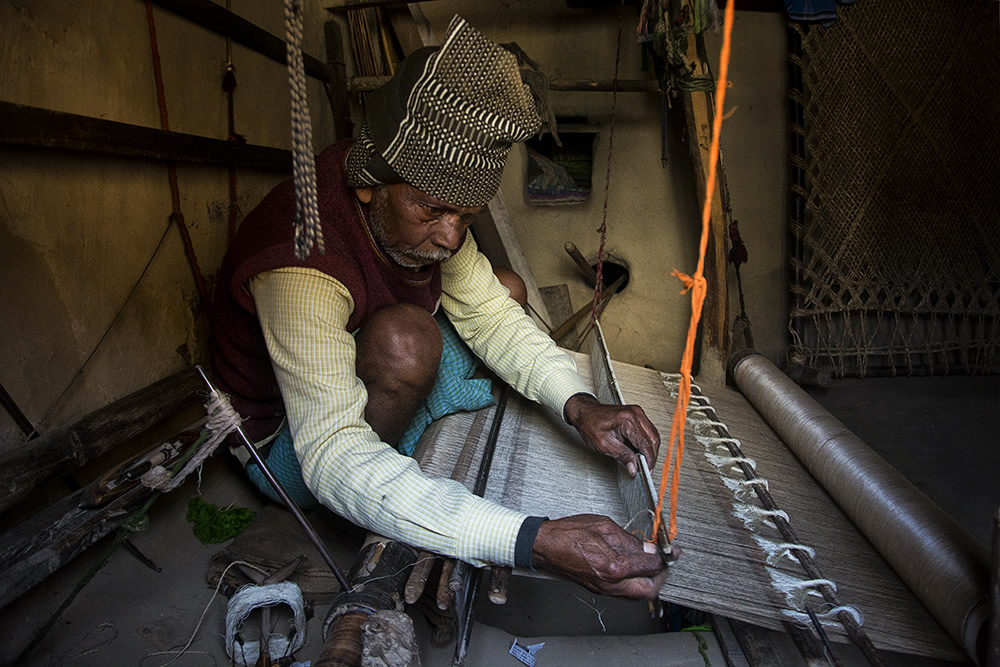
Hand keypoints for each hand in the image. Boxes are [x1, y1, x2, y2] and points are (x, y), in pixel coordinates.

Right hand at [531, 514, 667, 598]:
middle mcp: (610, 583)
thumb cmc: (569, 533)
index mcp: (613, 566)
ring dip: (649, 581)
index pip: (650, 566)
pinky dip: (635, 582)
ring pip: (638, 595)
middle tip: (665, 562)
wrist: (545, 546)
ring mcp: (604, 590)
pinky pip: (625, 592)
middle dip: (661, 577)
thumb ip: (629, 540)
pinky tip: (635, 568)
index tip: (669, 550)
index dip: (663, 557)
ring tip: (651, 563)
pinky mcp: (599, 590)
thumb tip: (648, 548)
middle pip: (649, 591)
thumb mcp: (604, 526)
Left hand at [564, 393, 659, 476]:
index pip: (646, 444)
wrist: (585, 413)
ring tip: (641, 461)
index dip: (648, 460)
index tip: (647, 471)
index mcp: (628, 420)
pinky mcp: (637, 416)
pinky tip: (639, 451)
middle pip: (654, 439)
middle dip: (651, 456)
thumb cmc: (590, 424)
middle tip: (645, 469)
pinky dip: (646, 443)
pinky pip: (648, 431)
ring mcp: (638, 413)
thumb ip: (622, 456)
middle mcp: (636, 414)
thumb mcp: (603, 444)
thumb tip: (634, 467)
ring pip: (653, 436)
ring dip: (649, 450)